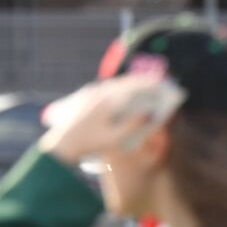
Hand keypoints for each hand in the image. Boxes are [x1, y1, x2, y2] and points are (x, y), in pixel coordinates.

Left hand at [39, 73, 182, 166]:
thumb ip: (132, 125)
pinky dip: (121, 87)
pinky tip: (127, 92)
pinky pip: (108, 87)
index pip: (134, 87)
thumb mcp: (115, 140)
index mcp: (108, 101)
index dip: (150, 84)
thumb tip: (147, 112)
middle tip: (159, 83)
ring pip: (117, 83)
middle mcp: (99, 92)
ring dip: (132, 83)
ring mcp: (92, 92)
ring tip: (146, 86)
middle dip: (143, 82)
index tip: (163, 84)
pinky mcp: (86, 96)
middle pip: (126, 82)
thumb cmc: (90, 145)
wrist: (63, 144)